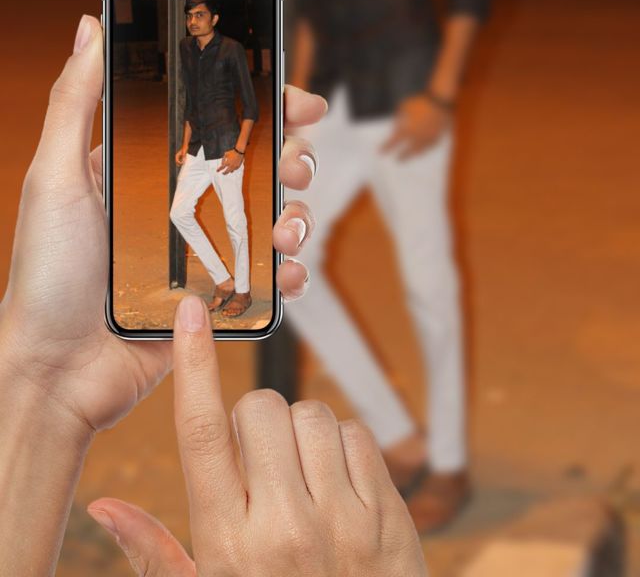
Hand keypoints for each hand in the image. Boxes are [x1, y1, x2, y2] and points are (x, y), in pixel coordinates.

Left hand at [0, 15, 327, 439]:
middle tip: (295, 164)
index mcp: (148, 165)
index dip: (260, 104)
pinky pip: (270, 274)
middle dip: (291, 156)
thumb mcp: (54, 175)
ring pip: (274, 214)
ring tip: (288, 226)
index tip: (293, 98)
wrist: (55, 372)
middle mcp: (181, 201)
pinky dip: (290, 269)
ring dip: (297, 212)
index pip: (214, 120)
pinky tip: (285, 271)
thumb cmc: (46, 273)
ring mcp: (203, 248)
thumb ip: (76, 100)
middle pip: (257, 163)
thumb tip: (91, 25)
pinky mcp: (217, 294)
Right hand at [86, 293, 427, 576]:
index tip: (191, 313)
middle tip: (257, 462)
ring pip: (312, 415)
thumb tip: (101, 504)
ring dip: (299, 432)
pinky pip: (358, 435)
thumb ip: (153, 551)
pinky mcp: (388, 516)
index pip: (201, 434)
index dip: (194, 365)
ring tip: (298, 477)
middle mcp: (285, 527)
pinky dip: (342, 447)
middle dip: (253, 419)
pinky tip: (334, 486)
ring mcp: (343, 520)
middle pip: (260, 409)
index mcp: (228, 544)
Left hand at [216, 147, 243, 173]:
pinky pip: (235, 169)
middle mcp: (231, 165)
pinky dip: (233, 169)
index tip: (217, 171)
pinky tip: (232, 168)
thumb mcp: (226, 154)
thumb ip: (223, 159)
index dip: (219, 169)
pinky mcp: (238, 166)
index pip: (222, 167)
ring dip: (228, 171)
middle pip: (226, 171)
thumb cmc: (232, 152)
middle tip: (222, 173)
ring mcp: (235, 166)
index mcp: (227, 162)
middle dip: (224, 173)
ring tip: (227, 171)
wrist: (239, 151)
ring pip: (231, 171)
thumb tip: (222, 164)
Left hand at [380, 93, 452, 159]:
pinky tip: (421, 150)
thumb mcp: (404, 106)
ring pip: (419, 151)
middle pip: (408, 150)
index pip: (394, 141)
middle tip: (397, 160)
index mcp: (407, 129)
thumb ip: (398, 116)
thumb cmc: (420, 102)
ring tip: (409, 157)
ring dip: (413, 155)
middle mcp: (417, 137)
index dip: (387, 146)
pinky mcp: (437, 137)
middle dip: (402, 155)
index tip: (381, 152)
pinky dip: (424, 149)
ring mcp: (427, 138)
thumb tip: (396, 123)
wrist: (440, 101)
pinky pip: (429, 147)